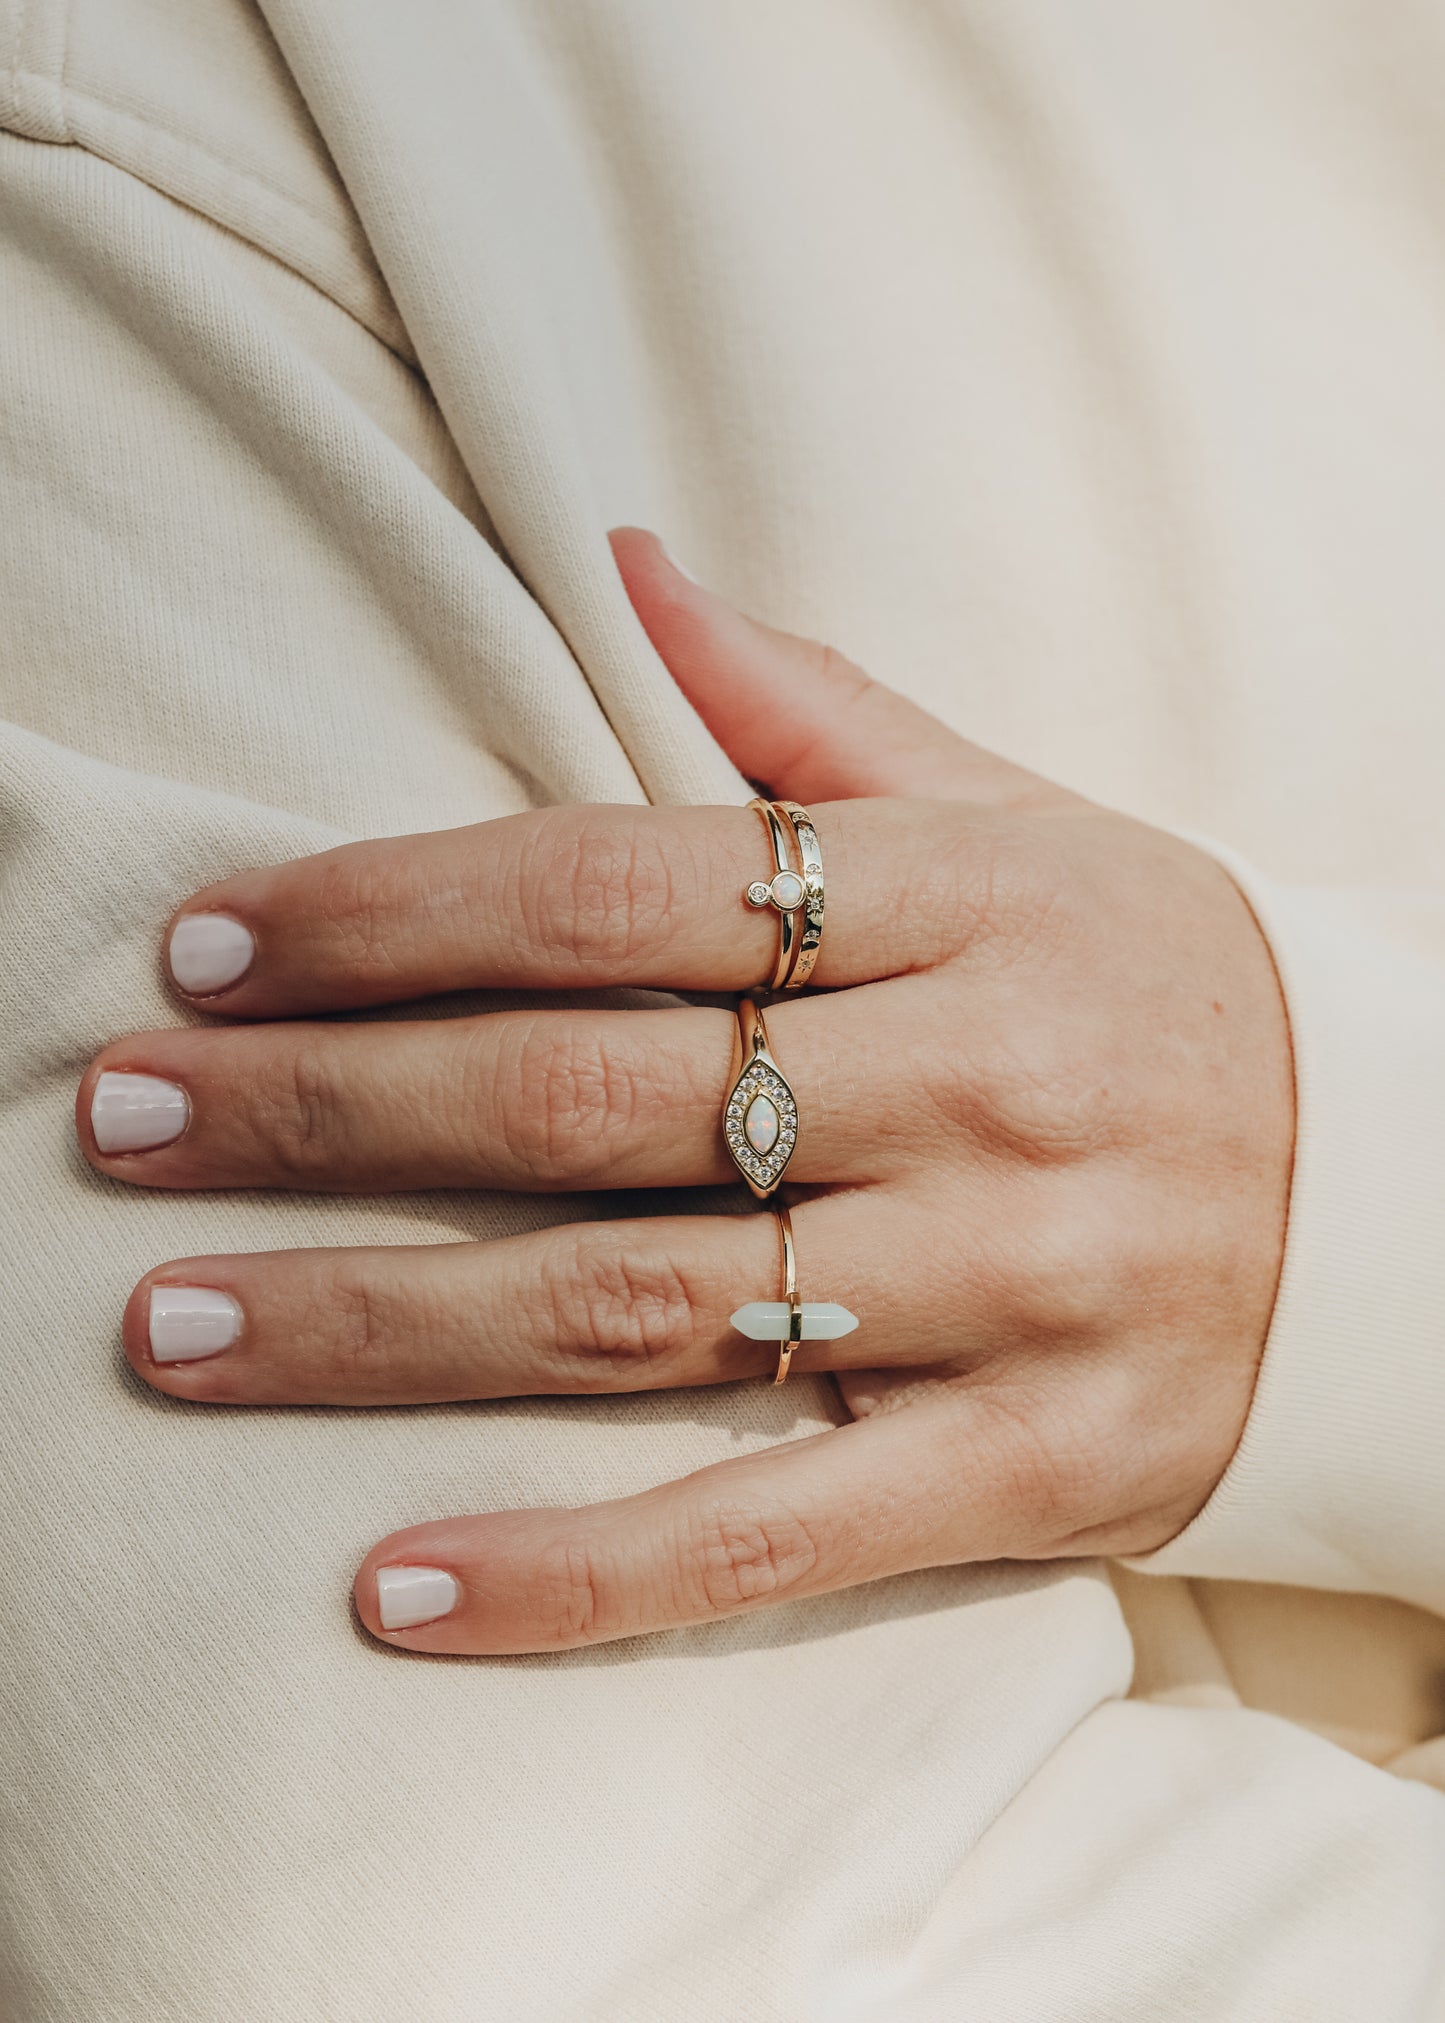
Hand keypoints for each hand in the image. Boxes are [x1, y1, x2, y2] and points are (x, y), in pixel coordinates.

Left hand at [77, 529, 1293, 1652]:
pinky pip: (771, 1527)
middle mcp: (976, 1087)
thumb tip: (627, 559)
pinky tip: (393, 1585)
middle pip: (586, 1097)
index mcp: (967, 899)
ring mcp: (1002, 1289)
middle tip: (117, 1124)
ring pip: (634, 1309)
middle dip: (324, 1112)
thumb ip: (818, 715)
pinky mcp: (1027, 1465)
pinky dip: (575, 1571)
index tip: (209, 956)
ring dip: (376, 1330)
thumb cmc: (1170, 987)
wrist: (1415, 1197)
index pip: (617, 888)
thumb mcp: (1034, 819)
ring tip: (175, 1333)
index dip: (390, 916)